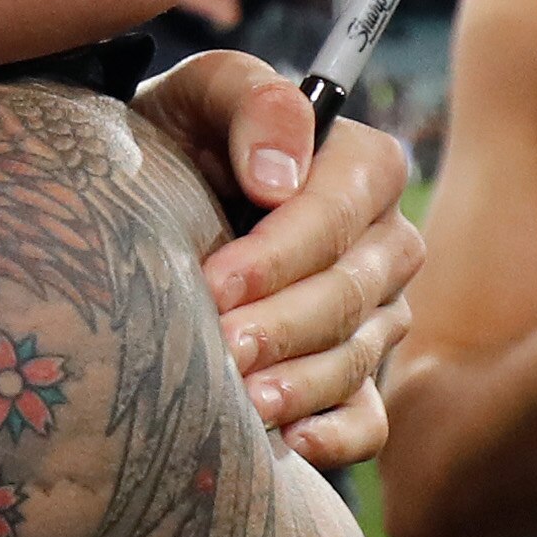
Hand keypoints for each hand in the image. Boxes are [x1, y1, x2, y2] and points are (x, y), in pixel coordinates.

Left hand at [134, 50, 420, 468]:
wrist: (152, 198)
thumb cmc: (181, 136)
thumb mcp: (201, 93)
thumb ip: (251, 102)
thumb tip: (277, 176)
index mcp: (364, 169)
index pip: (339, 215)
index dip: (280, 252)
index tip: (216, 280)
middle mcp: (384, 244)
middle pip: (350, 293)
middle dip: (283, 323)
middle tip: (220, 348)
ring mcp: (376, 315)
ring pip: (356, 356)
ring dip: (301, 382)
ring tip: (243, 401)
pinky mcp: (354, 375)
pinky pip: (369, 418)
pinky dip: (339, 435)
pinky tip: (293, 442)